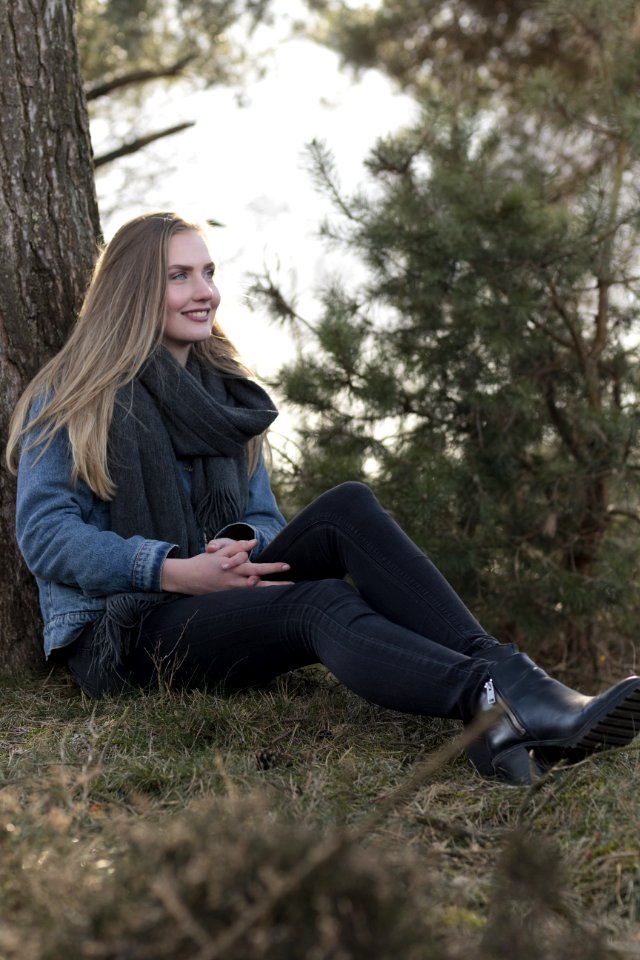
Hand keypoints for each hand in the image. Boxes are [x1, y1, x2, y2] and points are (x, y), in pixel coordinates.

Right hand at [161, 539, 292, 594]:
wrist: (186, 578)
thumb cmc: (204, 562)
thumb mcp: (220, 552)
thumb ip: (237, 547)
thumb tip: (253, 542)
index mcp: (235, 570)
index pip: (258, 568)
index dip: (273, 568)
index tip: (287, 566)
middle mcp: (235, 583)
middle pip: (260, 586)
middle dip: (277, 586)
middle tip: (293, 585)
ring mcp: (231, 592)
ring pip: (254, 594)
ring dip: (268, 593)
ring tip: (283, 592)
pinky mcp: (227, 598)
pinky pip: (244, 598)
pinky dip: (255, 598)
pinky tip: (265, 599)